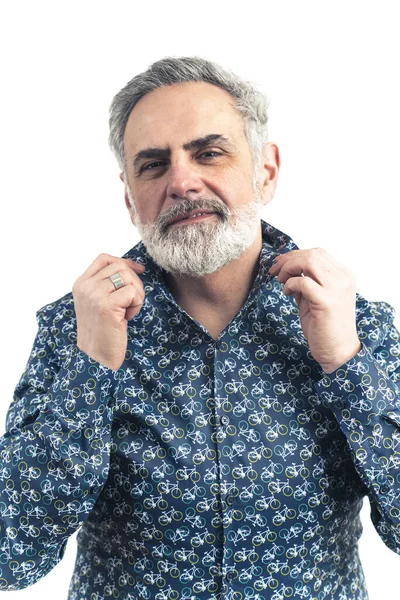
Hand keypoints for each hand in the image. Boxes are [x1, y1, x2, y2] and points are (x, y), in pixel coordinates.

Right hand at [72, 253, 145, 370]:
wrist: (96, 357)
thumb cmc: (103, 331)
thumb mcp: (98, 302)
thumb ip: (107, 284)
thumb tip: (133, 267)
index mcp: (81, 284)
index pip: (104, 258)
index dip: (124, 262)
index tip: (139, 271)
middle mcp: (85, 287)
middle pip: (119, 266)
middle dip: (134, 282)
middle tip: (133, 302)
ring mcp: (94, 294)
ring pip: (127, 277)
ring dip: (136, 294)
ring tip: (128, 310)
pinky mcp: (106, 305)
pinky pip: (132, 292)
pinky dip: (136, 304)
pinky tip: (128, 318)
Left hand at [269, 248, 361, 373]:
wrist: (338, 352)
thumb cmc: (325, 327)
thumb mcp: (315, 298)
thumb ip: (306, 282)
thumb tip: (287, 269)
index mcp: (344, 275)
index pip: (317, 253)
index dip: (295, 255)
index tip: (279, 264)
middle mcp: (343, 278)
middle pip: (312, 254)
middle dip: (288, 260)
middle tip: (274, 271)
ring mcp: (337, 288)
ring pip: (308, 262)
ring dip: (289, 268)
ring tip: (281, 281)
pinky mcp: (327, 301)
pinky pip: (303, 282)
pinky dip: (290, 284)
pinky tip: (287, 293)